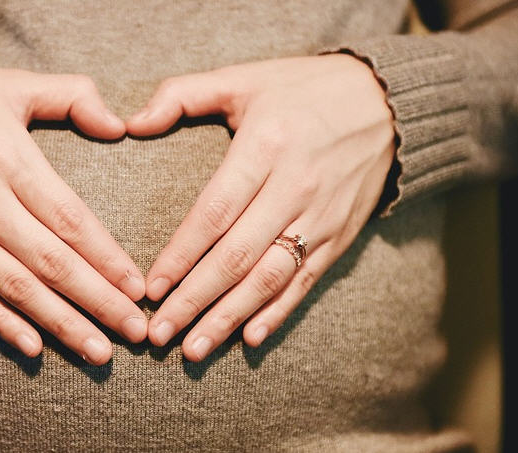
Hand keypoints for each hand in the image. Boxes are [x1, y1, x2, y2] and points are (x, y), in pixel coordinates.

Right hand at [0, 64, 147, 364]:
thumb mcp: (10, 84)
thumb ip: (71, 95)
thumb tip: (119, 126)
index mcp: (7, 157)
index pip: (69, 219)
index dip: (107, 258)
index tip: (138, 288)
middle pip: (50, 263)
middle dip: (98, 301)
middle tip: (136, 333)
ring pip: (16, 288)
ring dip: (61, 324)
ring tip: (99, 351)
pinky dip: (3, 324)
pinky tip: (35, 348)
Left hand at [127, 54, 394, 360]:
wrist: (387, 101)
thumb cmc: (302, 89)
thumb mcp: (242, 78)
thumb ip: (182, 95)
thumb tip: (130, 123)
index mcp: (265, 146)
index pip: (215, 212)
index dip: (180, 254)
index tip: (150, 288)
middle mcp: (295, 187)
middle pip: (237, 256)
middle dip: (194, 300)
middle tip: (159, 333)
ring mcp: (321, 216)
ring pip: (270, 278)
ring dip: (229, 318)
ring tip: (194, 349)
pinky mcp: (341, 235)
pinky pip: (306, 281)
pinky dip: (278, 313)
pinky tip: (249, 338)